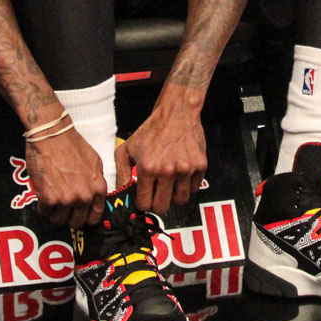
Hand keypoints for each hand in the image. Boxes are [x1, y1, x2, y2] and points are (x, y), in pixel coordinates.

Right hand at [26, 123, 106, 227]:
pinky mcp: (49, 199)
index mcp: (98, 188)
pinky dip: (42, 205)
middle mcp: (84, 197)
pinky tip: (44, 191)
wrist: (52, 134)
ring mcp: (66, 199)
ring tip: (52, 196)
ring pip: (59, 220)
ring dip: (54, 211)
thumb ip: (95, 182)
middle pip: (76, 222)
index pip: (94, 217)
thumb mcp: (94, 162)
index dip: (85, 217)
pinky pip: (44, 212)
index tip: (78, 214)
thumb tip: (94, 196)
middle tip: (62, 206)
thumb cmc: (71, 144)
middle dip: (69, 216)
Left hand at [114, 83, 206, 214]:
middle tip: (156, 195)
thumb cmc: (152, 130)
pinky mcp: (199, 166)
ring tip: (169, 184)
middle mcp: (167, 170)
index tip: (144, 198)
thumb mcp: (127, 149)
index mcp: (148, 168)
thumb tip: (121, 193)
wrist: (176, 113)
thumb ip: (121, 173)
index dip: (143, 203)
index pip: (144, 204)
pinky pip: (194, 188)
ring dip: (174, 196)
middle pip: (162, 207)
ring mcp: (185, 169)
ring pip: (181, 200)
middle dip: (157, 204)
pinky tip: (180, 174)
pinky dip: (188, 185)